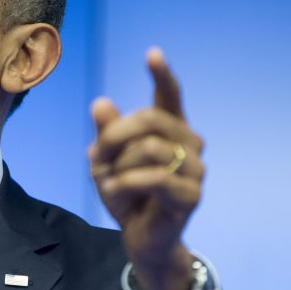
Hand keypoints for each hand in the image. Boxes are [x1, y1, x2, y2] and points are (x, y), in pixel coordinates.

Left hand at [88, 47, 204, 289]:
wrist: (140, 236)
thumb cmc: (126, 193)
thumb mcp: (106, 162)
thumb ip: (106, 134)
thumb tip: (100, 102)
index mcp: (169, 131)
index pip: (169, 97)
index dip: (162, 75)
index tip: (152, 53)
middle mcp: (189, 144)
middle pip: (150, 119)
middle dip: (114, 135)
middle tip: (95, 155)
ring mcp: (195, 169)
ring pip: (149, 149)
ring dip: (119, 166)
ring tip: (110, 182)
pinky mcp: (191, 195)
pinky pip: (154, 178)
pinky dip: (125, 183)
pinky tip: (112, 191)